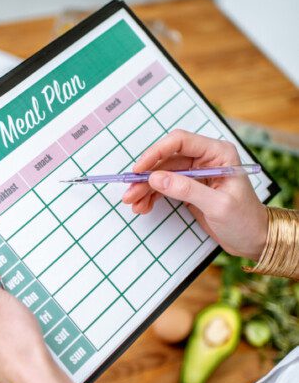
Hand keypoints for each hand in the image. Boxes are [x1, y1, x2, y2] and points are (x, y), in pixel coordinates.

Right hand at [122, 130, 267, 259]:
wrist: (253, 239)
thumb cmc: (244, 220)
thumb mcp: (217, 205)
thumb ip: (186, 189)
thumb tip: (156, 178)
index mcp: (218, 153)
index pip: (180, 142)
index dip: (156, 153)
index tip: (139, 170)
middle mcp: (205, 159)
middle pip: (166, 160)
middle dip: (146, 177)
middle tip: (129, 193)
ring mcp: (195, 173)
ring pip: (162, 174)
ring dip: (145, 189)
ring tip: (133, 204)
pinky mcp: (189, 188)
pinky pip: (164, 187)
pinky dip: (151, 196)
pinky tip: (143, 206)